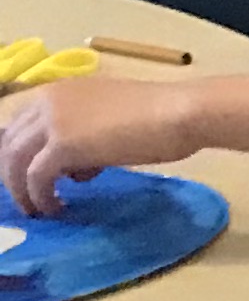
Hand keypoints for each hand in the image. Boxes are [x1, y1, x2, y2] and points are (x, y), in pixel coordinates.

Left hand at [0, 76, 199, 214]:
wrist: (179, 113)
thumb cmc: (161, 115)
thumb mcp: (112, 120)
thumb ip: (87, 136)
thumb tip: (79, 166)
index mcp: (59, 90)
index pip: (20, 123)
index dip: (22, 154)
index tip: (33, 176)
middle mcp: (46, 101)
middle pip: (10, 142)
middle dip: (13, 174)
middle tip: (29, 198)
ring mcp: (52, 122)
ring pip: (15, 160)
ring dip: (21, 189)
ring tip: (38, 209)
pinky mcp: (62, 146)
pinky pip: (36, 176)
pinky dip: (40, 196)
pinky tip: (54, 208)